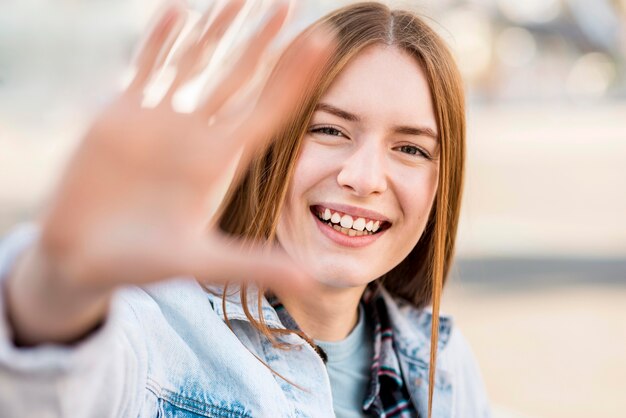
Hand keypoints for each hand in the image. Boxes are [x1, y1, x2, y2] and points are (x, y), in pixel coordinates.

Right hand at [37, 0, 330, 291]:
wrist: (85, 258)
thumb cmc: (144, 265)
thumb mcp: (201, 264)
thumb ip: (253, 266)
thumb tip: (312, 283)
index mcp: (220, 163)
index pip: (269, 110)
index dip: (296, 77)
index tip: (325, 41)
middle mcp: (197, 136)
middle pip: (239, 78)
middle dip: (263, 42)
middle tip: (288, 4)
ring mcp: (159, 122)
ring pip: (195, 65)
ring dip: (217, 30)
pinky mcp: (119, 116)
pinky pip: (145, 68)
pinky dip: (159, 41)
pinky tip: (177, 11)